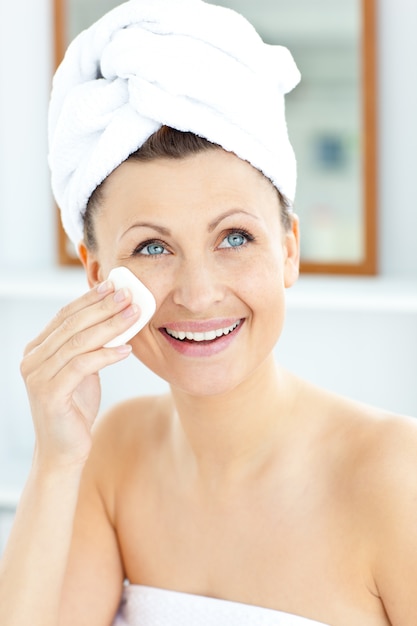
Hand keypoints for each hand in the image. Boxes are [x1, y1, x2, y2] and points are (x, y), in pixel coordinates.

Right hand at [20, 281, 140, 468]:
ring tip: (134, 315)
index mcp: (37, 349)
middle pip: (71, 325)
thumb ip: (89, 346)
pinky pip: (82, 366)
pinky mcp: (49, 394)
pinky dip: (106, 355)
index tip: (114, 285)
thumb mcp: (83, 370)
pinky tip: (126, 349)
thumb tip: (116, 317)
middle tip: (128, 295)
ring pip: (78, 342)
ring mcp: (38, 377)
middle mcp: (32, 359)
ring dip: (110, 326)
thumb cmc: (75, 408)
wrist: (63, 450)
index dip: (90, 299)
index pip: (65, 316)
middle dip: (103, 307)